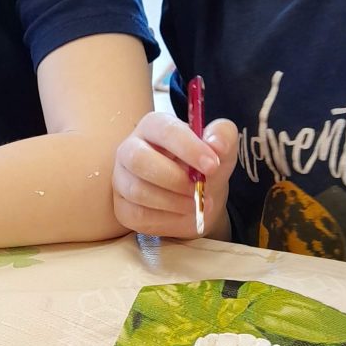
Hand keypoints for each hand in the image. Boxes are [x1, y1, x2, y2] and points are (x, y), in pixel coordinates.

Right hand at [112, 112, 236, 237]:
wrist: (198, 199)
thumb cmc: (204, 167)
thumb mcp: (221, 149)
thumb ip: (223, 136)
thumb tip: (217, 144)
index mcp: (154, 126)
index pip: (164, 130)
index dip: (188, 147)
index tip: (212, 165)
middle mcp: (130, 149)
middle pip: (138, 159)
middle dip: (174, 178)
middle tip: (198, 189)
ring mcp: (122, 179)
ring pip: (138, 191)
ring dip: (174, 202)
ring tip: (196, 203)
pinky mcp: (122, 207)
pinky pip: (138, 215)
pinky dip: (166, 219)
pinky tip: (182, 214)